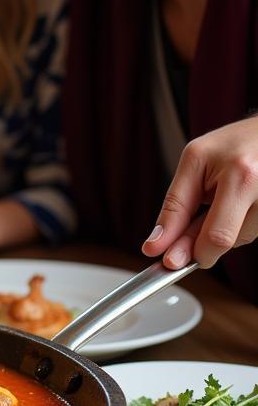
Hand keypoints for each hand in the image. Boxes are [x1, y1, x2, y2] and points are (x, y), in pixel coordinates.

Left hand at [142, 116, 257, 268]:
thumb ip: (177, 204)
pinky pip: (251, 232)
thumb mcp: (195, 162)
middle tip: (185, 249)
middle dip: (202, 248)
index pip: (215, 233)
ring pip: (239, 239)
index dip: (188, 250)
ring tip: (223, 201)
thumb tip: (157, 241)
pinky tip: (236, 206)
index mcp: (241, 176)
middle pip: (227, 241)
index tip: (167, 261)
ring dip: (222, 230)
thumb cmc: (234, 143)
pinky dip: (237, 225)